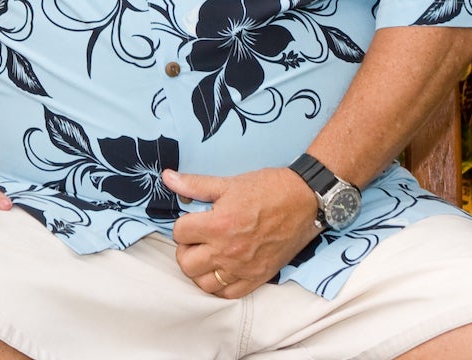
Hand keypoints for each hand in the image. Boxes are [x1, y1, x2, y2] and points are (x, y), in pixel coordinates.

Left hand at [162, 167, 321, 298]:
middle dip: (185, 249)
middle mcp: (228, 250)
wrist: (304, 200)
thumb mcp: (228, 183)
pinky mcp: (258, 277)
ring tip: (207, 254)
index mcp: (219, 224)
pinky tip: (222, 270)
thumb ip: (194, 184)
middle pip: (186, 263)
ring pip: (204, 283)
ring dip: (200, 269)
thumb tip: (167, 177)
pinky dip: (220, 285)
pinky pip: (229, 294)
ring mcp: (243, 268)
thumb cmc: (268, 189)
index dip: (183, 225)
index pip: (179, 233)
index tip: (192, 221)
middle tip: (195, 239)